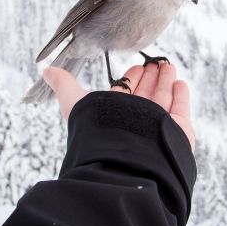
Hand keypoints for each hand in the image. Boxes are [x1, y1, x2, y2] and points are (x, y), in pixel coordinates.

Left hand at [43, 62, 195, 150]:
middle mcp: (135, 121)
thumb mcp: (75, 104)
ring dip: (165, 80)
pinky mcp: (177, 132)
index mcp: (114, 116)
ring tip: (167, 65)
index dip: (130, 78)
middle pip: (145, 94)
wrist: (127, 163)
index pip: (125, 93)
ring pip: (163, 98)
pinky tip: (179, 83)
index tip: (136, 65)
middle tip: (155, 62)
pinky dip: (180, 96)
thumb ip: (64, 86)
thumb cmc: (99, 134)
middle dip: (150, 77)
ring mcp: (157, 127)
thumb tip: (46, 69)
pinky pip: (180, 110)